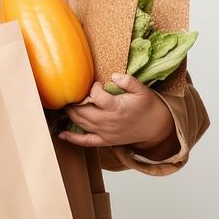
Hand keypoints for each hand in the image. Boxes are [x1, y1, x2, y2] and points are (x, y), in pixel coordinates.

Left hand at [58, 73, 173, 147]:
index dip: (93, 88)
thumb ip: (128, 81)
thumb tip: (113, 76)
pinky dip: (73, 139)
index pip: (96, 97)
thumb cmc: (148, 106)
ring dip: (71, 114)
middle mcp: (108, 121)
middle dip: (74, 102)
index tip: (95, 83)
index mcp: (116, 108)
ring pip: (81, 123)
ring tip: (66, 105)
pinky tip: (61, 134)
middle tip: (72, 93)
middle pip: (83, 112)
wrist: (157, 128)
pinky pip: (86, 142)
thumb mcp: (142, 90)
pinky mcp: (105, 141)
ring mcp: (105, 133)